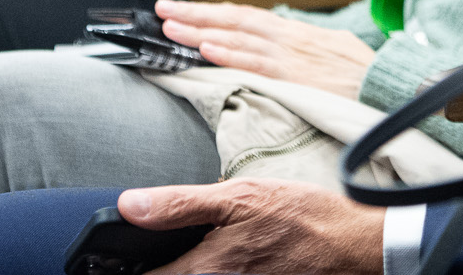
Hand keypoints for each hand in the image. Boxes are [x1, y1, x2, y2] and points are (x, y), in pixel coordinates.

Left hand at [117, 180, 383, 274]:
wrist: (356, 247)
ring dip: (180, 269)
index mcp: (205, 271)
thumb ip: (180, 204)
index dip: (122, 269)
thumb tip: (128, 206)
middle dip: (154, 269)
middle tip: (142, 254)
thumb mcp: (240, 196)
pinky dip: (201, 271)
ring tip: (175, 254)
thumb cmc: (303, 217)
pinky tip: (209, 260)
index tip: (107, 258)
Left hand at [153, 0, 375, 101]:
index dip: (213, 14)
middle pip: (233, 20)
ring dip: (200, 31)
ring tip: (170, 27)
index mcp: (295, 33)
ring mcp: (290, 55)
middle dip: (195, 15)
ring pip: (237, 37)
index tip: (184, 11)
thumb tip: (284, 42)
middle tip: (162, 9)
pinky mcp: (294, 76)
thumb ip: (305, 48)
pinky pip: (254, 62)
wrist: (390, 86)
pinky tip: (204, 50)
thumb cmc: (364, 75)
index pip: (245, 18)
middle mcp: (288, 38)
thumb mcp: (334, 50)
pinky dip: (228, 54)